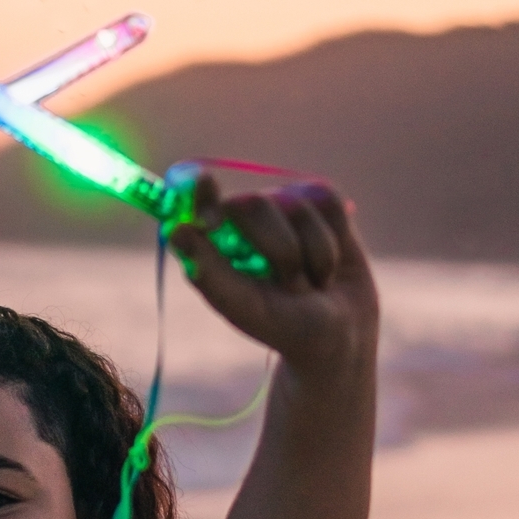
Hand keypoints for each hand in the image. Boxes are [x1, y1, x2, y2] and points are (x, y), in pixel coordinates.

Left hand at [171, 179, 378, 371]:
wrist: (342, 333)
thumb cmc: (284, 326)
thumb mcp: (246, 307)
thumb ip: (211, 272)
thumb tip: (177, 230)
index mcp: (215, 244)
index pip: (198, 203)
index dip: (200, 192)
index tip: (206, 184)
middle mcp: (244, 220)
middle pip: (253, 203)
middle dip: (280, 251)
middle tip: (290, 286)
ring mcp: (282, 207)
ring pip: (298, 206)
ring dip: (314, 255)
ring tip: (311, 281)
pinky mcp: (319, 203)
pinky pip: (329, 203)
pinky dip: (337, 239)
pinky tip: (330, 262)